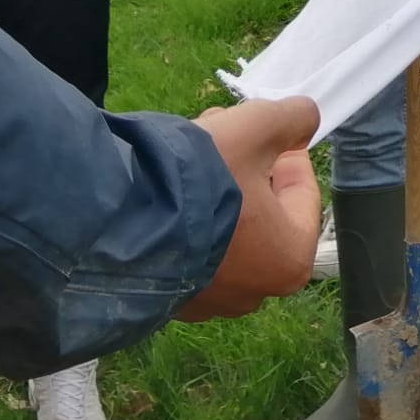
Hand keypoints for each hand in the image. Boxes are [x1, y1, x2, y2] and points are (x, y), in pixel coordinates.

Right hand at [174, 95, 321, 320]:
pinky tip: (165, 183)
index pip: (301, 190)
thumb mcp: (256, 130)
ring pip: (225, 223)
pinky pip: (190, 246)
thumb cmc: (201, 180)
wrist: (113, 222)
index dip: (285, 149)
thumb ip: (293, 118)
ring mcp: (208, 300)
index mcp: (288, 260)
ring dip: (214, 183)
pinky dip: (185, 214)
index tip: (264, 128)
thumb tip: (306, 118)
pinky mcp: (168, 298)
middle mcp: (253, 292)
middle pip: (261, 206)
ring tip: (189, 148)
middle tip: (224, 129)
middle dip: (245, 161)